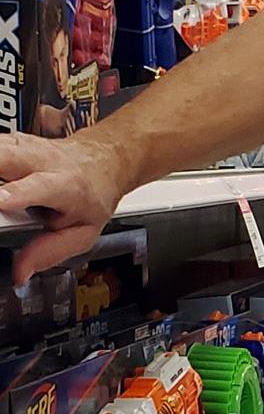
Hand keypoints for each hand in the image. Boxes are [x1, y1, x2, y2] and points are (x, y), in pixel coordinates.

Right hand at [0, 131, 130, 283]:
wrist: (103, 160)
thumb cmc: (92, 195)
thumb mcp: (84, 231)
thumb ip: (51, 251)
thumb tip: (20, 272)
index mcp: (65, 185)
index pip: (38, 188)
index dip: (16, 195)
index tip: (1, 201)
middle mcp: (42, 162)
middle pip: (5, 158)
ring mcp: (24, 148)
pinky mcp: (10, 141)